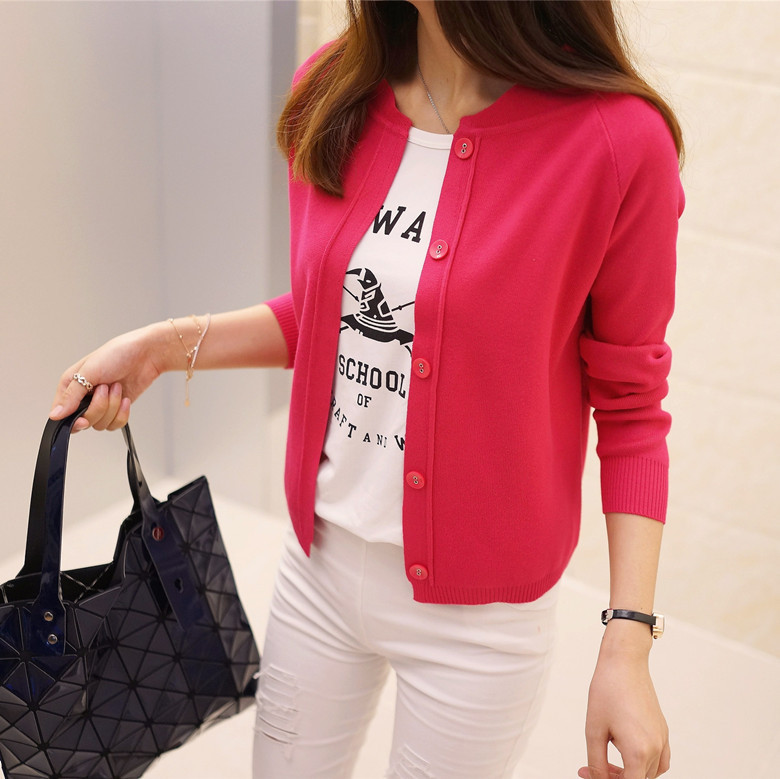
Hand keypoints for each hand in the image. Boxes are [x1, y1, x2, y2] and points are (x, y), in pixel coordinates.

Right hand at [49, 323, 168, 431]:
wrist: (146, 354)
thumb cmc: (116, 354)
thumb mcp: (88, 372)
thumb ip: (71, 395)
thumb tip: (54, 414)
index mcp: (71, 386)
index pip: (62, 414)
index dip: (73, 420)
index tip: (84, 419)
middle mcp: (84, 397)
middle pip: (84, 421)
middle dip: (99, 406)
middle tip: (105, 388)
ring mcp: (101, 404)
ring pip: (101, 423)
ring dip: (112, 406)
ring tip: (117, 387)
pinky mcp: (117, 409)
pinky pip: (115, 424)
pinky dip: (122, 413)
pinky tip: (125, 398)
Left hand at [578, 624, 669, 778]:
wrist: (624, 662)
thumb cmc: (607, 690)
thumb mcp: (594, 729)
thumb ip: (596, 762)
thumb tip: (597, 778)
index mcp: (638, 752)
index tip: (591, 775)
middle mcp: (656, 749)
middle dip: (616, 778)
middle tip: (592, 769)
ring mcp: (663, 740)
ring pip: (650, 773)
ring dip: (631, 773)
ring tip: (608, 761)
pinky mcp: (663, 731)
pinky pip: (659, 761)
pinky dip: (645, 765)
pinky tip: (627, 755)